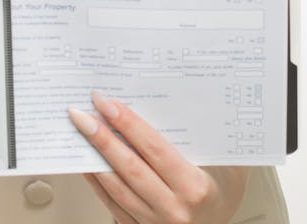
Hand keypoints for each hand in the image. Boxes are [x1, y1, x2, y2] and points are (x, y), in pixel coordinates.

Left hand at [68, 91, 248, 223]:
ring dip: (95, 159)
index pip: (154, 149)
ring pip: (117, 188)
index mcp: (194, 187)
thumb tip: (182, 97)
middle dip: (102, 138)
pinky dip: (97, 183)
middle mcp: (173, 209)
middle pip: (130, 168)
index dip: (128, 125)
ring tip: (80, 133)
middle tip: (82, 114)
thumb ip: (205, 133)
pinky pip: (113, 206)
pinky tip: (87, 164)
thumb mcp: (226, 159)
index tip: (107, 104)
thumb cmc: (223, 188)